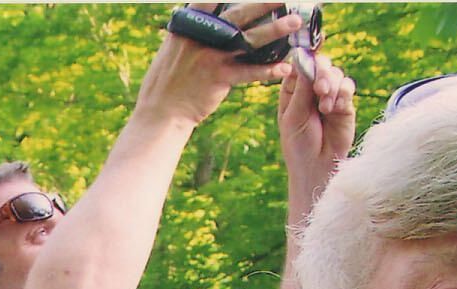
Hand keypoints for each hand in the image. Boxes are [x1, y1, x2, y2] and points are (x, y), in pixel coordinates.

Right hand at [136, 3, 296, 128]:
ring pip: (249, 40)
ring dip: (275, 30)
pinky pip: (249, 72)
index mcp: (189, 24)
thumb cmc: (168, 79)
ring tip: (295, 22)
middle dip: (265, 3)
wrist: (161, 110)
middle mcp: (202, 36)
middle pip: (239, 14)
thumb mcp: (175, 46)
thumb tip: (211, 15)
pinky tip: (285, 68)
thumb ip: (194, 30)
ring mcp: (211, 56)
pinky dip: (268, 71)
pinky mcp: (219, 78)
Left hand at [278, 54, 356, 204]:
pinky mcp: (345, 105)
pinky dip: (343, 94)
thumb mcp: (293, 116)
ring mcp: (330, 96)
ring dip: (332, 86)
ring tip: (325, 108)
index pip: (300, 65)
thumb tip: (303, 59)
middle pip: (321, 65)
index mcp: (293, 90)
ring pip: (336, 74)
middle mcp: (311, 90)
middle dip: (322, 73)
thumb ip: (301, 88)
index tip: (308, 62)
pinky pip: (348, 87)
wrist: (317, 167)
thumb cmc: (298, 145)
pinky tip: (335, 109)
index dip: (306, 60)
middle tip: (320, 89)